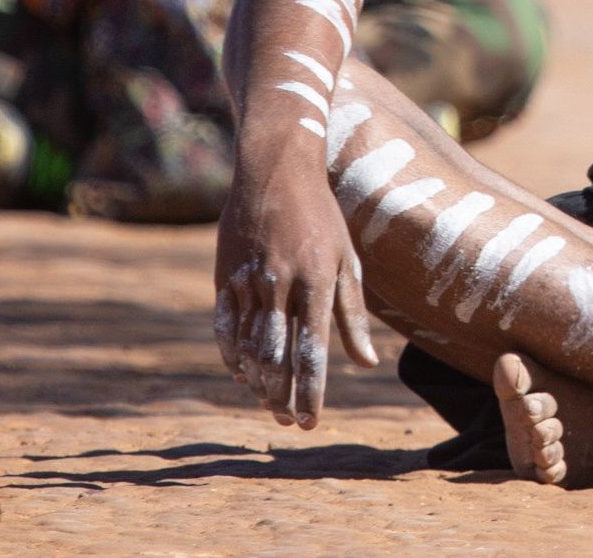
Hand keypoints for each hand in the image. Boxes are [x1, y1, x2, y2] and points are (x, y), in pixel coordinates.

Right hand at [212, 159, 378, 426]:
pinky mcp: (225, 275)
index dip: (310, 391)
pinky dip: (231, 354)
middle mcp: (281, 284)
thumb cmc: (321, 217)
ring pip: (247, 346)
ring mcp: (249, 279)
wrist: (276, 170)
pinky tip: (240, 374)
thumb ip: (353, 313)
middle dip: (281, 395)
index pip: (312, 351)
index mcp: (316, 281)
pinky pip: (225, 325)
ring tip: (267, 403)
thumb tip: (367, 362)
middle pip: (276, 356)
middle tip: (287, 421)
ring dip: (256, 382)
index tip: (309, 422)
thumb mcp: (347, 259)